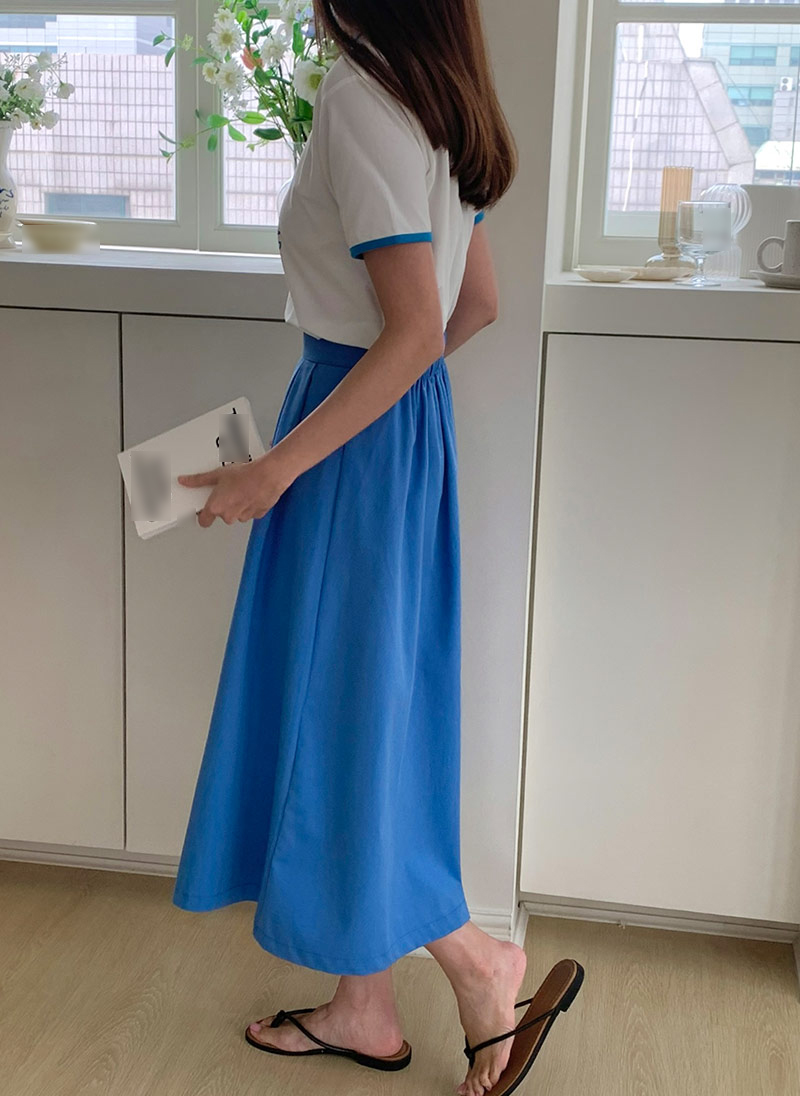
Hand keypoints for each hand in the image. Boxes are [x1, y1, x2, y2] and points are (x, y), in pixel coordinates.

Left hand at [177, 450, 293, 527]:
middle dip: (224, 505)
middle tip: (227, 491)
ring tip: (241, 489)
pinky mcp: (257, 514)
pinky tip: (251, 492)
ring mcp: (244, 516)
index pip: (203, 521)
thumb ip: (199, 480)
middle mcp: (229, 515)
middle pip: (222, 515)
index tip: (203, 509)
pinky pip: (250, 511)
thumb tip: (185, 481)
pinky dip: (250, 504)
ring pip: (237, 513)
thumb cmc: (246, 475)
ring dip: (238, 504)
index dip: (203, 515)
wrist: (268, 475)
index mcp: (217, 507)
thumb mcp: (218, 474)